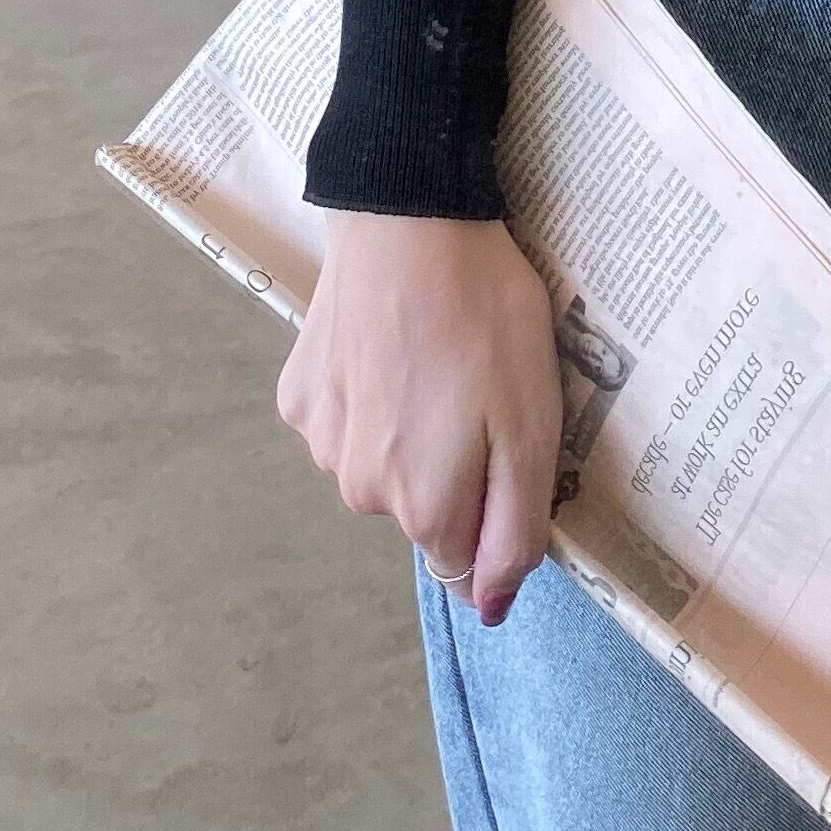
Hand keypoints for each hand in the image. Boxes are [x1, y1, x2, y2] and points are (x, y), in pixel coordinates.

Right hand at [277, 212, 563, 626]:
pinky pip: (349, 418)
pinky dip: (373, 392)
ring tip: (439, 354)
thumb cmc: (485, 318)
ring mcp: (321, 443)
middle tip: (483, 388)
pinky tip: (393, 342)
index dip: (498, 509)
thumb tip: (491, 610)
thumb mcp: (533, 425)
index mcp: (423, 509)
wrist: (406, 220)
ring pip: (384, 463)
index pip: (467, 560)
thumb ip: (514, 529)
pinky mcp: (298, 395)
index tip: (510, 445)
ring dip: (413, 428)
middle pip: (425, 510)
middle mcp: (360, 494)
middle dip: (459, 467)